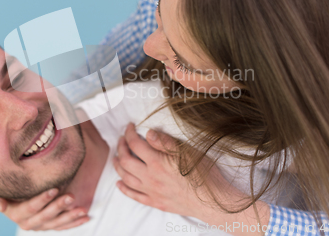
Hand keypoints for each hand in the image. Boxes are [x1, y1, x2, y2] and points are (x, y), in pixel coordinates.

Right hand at [0, 189, 89, 230]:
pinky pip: (63, 226)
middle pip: (45, 216)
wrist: (9, 195)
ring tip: (82, 209)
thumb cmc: (3, 188)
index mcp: (15, 213)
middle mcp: (26, 222)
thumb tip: (0, 206)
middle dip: (59, 206)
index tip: (55, 188)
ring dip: (70, 216)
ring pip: (56, 223)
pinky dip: (75, 222)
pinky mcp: (48, 225)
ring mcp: (39, 225)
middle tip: (71, 196)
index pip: (30, 207)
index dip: (42, 199)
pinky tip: (86, 216)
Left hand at [113, 123, 269, 235]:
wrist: (212, 200)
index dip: (129, 133)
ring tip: (116, 157)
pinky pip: (133, 196)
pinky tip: (119, 183)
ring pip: (126, 177)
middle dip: (120, 147)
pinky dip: (123, 188)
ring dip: (117, 166)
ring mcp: (151, 191)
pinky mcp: (155, 202)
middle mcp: (150, 177)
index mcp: (157, 162)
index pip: (135, 144)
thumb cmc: (203, 174)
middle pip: (125, 160)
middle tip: (122, 139)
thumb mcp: (186, 151)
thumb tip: (148, 133)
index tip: (130, 126)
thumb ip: (165, 142)